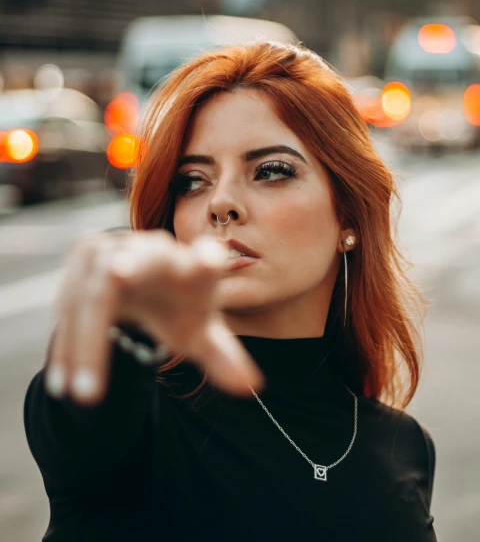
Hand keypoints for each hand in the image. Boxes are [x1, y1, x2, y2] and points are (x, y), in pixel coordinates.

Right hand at [45, 230, 263, 404]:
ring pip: (95, 292)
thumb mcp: (199, 331)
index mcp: (192, 267)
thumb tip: (251, 386)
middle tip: (120, 274)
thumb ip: (223, 356)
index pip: (206, 260)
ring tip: (84, 396)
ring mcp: (116, 249)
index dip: (208, 259)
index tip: (213, 260)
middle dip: (133, 264)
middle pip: (145, 259)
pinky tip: (63, 383)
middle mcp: (154, 251)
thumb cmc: (179, 305)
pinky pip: (69, 303)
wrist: (142, 277)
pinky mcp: (83, 257)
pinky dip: (67, 345)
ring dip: (86, 342)